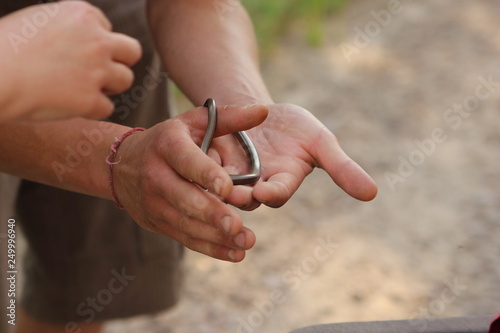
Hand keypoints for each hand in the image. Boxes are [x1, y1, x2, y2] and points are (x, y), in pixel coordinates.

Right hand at [0, 1, 141, 121]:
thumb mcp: (40, 20)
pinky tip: (69, 105)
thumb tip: (90, 40)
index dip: (94, 44)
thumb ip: (71, 28)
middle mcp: (97, 40)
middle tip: (100, 73)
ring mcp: (97, 70)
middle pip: (132, 52)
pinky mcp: (91, 99)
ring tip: (82, 89)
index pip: (108, 30)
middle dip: (119, 62)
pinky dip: (91, 110)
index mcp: (83, 14)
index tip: (74, 53)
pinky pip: (106, 108)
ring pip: (126, 80)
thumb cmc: (4, 48)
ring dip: (108, 87)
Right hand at [112, 104, 268, 261]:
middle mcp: (157, 176)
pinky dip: (210, 248)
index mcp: (167, 146)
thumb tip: (264, 111)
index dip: (207, 175)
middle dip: (213, 214)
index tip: (228, 189)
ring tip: (245, 242)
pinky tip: (235, 254)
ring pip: (187, 223)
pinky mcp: (158, 222)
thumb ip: (229, 118)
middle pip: (186, 199)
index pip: (187, 162)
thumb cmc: (169, 140)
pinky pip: (185, 238)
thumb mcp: (193, 122)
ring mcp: (155, 203)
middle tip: (238, 227)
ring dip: (216, 236)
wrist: (122, 165)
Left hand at [210, 103, 377, 208]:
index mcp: (282, 183)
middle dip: (238, 193)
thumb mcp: (321, 141)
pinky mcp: (212, 166)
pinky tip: (191, 156)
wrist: (262, 112)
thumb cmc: (296, 127)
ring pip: (222, 187)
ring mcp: (233, 177)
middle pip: (246, 196)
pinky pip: (204, 170)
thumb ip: (342, 168)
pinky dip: (199, 164)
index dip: (273, 193)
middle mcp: (256, 186)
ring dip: (215, 182)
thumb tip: (373, 193)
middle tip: (228, 190)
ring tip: (206, 172)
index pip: (278, 193)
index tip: (265, 192)